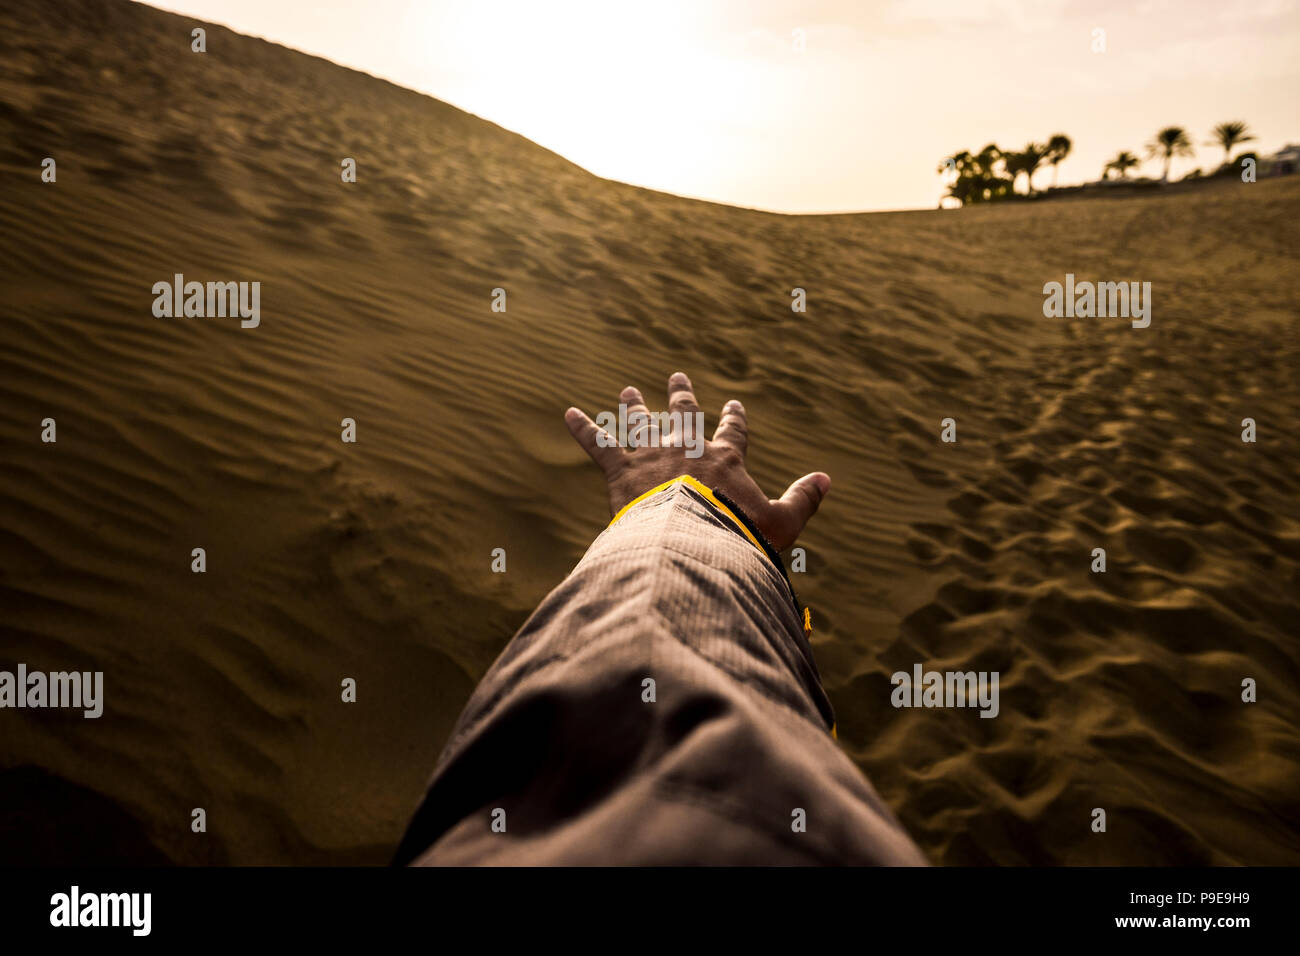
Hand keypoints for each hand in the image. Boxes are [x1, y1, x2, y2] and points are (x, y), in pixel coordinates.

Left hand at [564, 372, 829, 551]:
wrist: (693, 544)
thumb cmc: (740, 538)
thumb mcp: (782, 523)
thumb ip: (802, 500)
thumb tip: (827, 479)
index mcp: (725, 461)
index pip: (732, 433)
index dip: (734, 419)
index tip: (734, 405)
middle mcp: (688, 450)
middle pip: (684, 415)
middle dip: (682, 395)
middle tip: (676, 375)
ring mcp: (654, 457)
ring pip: (642, 423)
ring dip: (634, 406)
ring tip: (627, 391)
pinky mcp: (622, 471)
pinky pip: (599, 444)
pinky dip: (583, 428)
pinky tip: (567, 412)